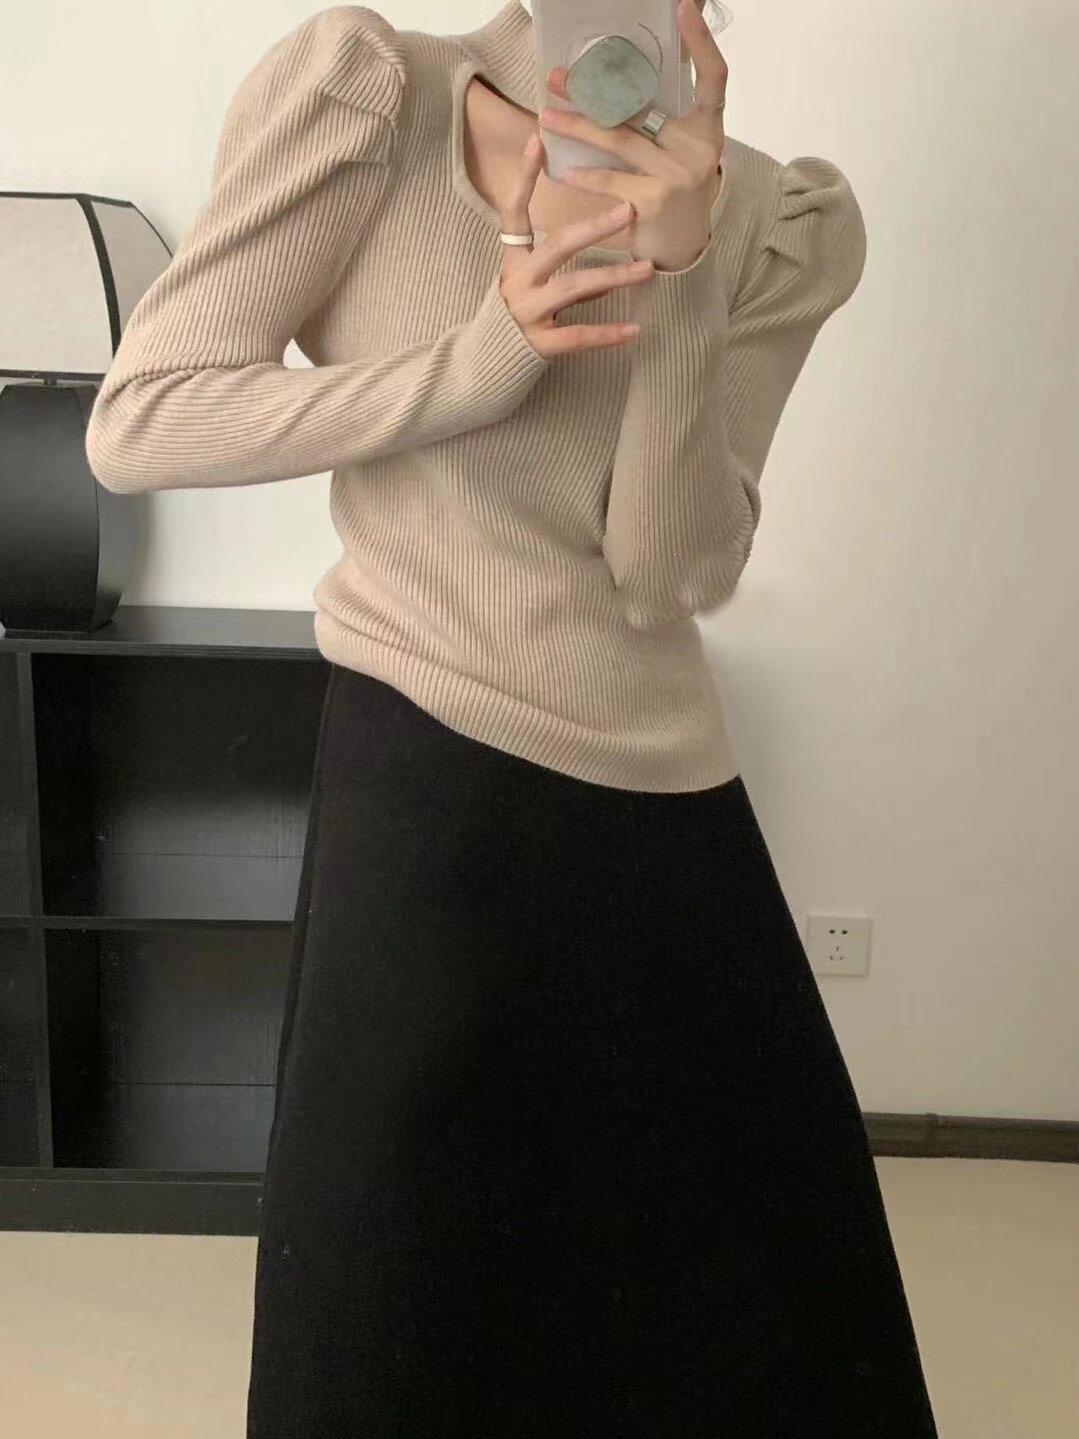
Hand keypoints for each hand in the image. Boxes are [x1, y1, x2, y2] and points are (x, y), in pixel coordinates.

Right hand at [497, 132, 655, 357]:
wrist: (483, 365)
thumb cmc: (512, 317)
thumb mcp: (529, 284)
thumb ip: (560, 267)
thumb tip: (604, 252)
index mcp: (512, 261)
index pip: (514, 213)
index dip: (522, 178)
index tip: (537, 141)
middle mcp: (518, 282)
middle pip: (558, 246)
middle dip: (594, 228)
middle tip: (628, 211)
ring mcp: (527, 313)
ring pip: (574, 288)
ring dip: (614, 277)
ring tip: (646, 269)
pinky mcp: (539, 344)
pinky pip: (578, 336)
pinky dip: (607, 334)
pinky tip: (634, 330)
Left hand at [539, 0, 726, 271]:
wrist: (683, 246)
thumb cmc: (676, 187)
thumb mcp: (682, 147)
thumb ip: (664, 114)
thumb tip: (627, 72)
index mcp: (707, 126)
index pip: (713, 76)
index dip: (701, 41)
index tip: (683, 8)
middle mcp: (697, 148)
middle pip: (642, 107)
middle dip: (594, 89)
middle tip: (557, 76)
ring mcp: (677, 175)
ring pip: (619, 140)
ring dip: (578, 126)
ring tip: (547, 116)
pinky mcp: (654, 202)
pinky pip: (611, 181)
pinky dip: (586, 174)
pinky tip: (563, 169)